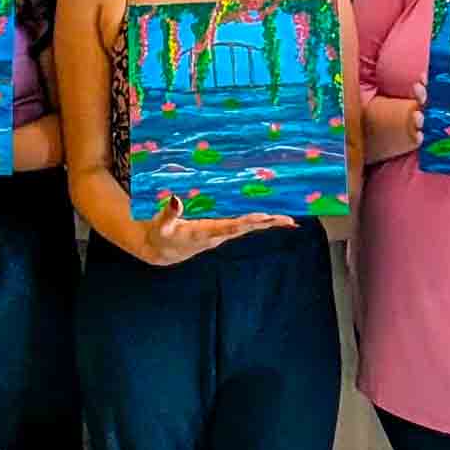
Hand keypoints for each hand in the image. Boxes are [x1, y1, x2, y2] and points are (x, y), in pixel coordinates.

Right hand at [136, 194, 291, 265]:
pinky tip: (272, 218)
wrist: (163, 251)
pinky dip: (259, 222)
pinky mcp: (222, 230)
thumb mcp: (161, 225)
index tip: (263, 217)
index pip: (230, 227)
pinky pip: (244, 225)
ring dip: (268, 223)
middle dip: (267, 224)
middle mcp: (218, 234)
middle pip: (247, 228)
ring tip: (289, 220)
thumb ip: (168, 213)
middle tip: (288, 220)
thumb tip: (175, 198)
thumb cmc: (161, 235)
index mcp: (205, 233)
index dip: (247, 222)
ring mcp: (222, 233)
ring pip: (249, 227)